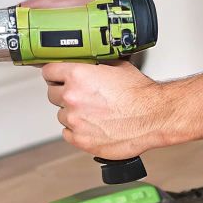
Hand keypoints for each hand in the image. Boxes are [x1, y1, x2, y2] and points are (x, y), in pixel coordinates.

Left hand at [41, 61, 164, 158]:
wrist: (153, 116)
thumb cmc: (139, 94)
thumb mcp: (116, 66)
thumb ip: (95, 65)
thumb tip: (87, 62)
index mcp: (78, 76)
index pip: (49, 71)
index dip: (54, 73)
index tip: (55, 76)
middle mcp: (73, 97)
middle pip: (52, 94)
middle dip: (64, 93)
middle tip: (80, 95)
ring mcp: (75, 120)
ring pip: (61, 115)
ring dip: (72, 113)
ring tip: (92, 112)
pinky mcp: (81, 140)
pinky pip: (67, 133)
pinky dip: (76, 130)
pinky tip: (91, 125)